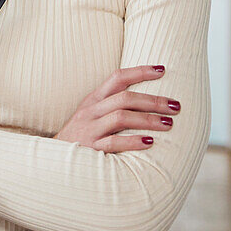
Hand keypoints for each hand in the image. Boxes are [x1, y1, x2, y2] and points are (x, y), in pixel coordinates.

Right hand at [55, 65, 180, 152]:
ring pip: (121, 117)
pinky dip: (133, 141)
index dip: (139, 72)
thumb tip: (149, 99)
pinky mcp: (90, 148)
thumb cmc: (81, 136)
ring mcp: (89, 129)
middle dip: (153, 101)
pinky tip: (150, 142)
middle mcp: (90, 111)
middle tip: (176, 106)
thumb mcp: (92, 115)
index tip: (162, 70)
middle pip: (124, 98)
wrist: (54, 160)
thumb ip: (113, 105)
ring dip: (148, 119)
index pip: (117, 78)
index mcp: (93, 99)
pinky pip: (113, 143)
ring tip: (169, 124)